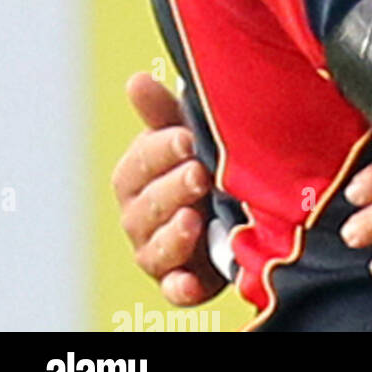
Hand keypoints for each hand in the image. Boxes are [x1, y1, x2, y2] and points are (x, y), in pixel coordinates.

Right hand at [111, 72, 223, 306]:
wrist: (236, 208)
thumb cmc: (205, 160)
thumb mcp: (190, 132)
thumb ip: (165, 112)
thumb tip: (136, 80)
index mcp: (139, 174)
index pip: (140, 163)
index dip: (161, 151)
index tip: (188, 138)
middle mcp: (140, 215)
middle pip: (147, 205)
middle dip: (173, 189)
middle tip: (200, 174)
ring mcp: (157, 251)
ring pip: (156, 248)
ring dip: (174, 235)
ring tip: (194, 219)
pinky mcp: (180, 282)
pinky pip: (174, 290)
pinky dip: (181, 287)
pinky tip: (191, 281)